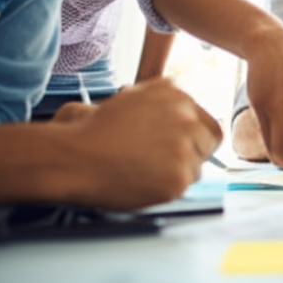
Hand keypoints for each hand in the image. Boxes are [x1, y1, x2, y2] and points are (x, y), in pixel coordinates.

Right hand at [59, 78, 221, 209]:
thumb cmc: (96, 130)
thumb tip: (182, 99)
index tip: (182, 147)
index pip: (207, 122)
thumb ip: (163, 95)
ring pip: (198, 166)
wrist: (73, 156)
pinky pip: (184, 185)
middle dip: (192, 153)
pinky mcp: (178, 177)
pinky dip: (167, 187)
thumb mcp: (133, 96)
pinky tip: (144, 181)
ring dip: (179, 171)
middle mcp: (186, 118)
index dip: (195, 137)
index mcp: (177, 96)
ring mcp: (184, 148)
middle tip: (164, 162)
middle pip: (208, 143)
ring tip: (146, 170)